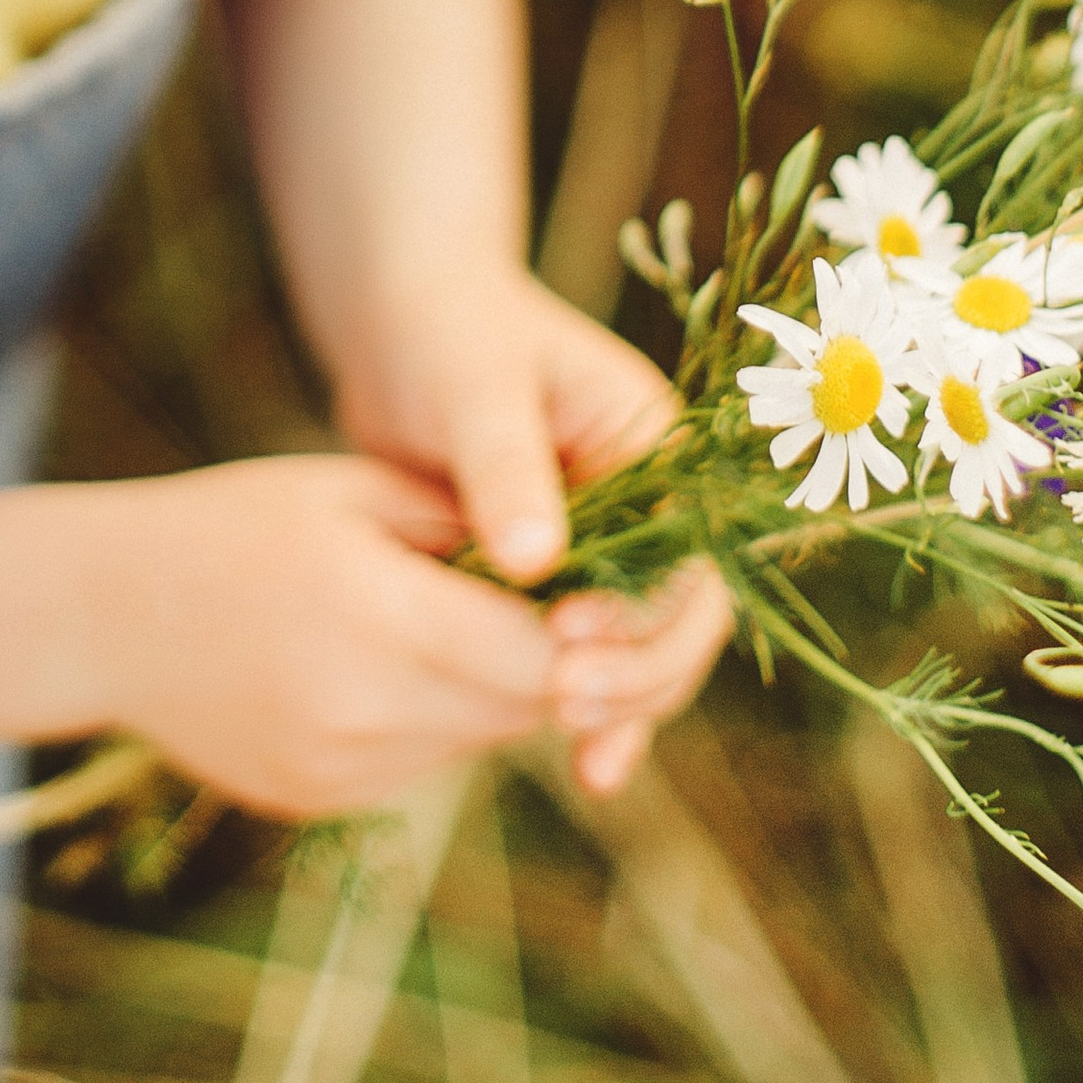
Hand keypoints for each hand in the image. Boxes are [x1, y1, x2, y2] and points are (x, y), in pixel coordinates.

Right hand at [98, 452, 564, 820]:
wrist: (103, 614)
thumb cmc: (236, 525)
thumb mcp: (352, 488)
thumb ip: (468, 528)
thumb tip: (578, 568)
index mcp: (375, 613)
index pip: (537, 657)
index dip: (590, 637)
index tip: (606, 600)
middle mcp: (362, 708)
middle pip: (517, 708)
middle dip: (554, 664)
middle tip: (556, 607)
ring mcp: (338, 768)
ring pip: (476, 742)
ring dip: (493, 691)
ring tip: (452, 623)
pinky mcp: (318, 801)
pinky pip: (419, 765)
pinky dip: (430, 721)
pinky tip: (383, 666)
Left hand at [330, 267, 733, 792]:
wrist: (396, 317)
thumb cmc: (442, 327)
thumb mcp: (475, 385)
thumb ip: (505, 465)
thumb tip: (534, 562)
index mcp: (654, 445)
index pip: (686, 556)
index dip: (643, 617)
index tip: (570, 647)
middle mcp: (646, 501)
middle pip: (680, 616)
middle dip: (642, 675)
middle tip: (570, 714)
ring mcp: (604, 542)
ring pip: (637, 648)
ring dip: (620, 707)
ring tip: (585, 762)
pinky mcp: (551, 573)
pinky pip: (579, 650)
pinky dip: (572, 700)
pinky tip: (572, 764)